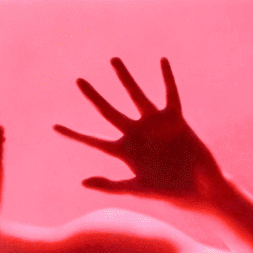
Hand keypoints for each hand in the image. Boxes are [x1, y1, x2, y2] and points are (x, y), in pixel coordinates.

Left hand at [55, 57, 225, 204]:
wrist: (198, 188)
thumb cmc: (168, 191)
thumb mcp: (137, 188)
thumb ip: (111, 185)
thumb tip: (82, 181)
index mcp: (124, 151)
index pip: (93, 141)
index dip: (74, 134)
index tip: (54, 127)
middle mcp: (136, 133)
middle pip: (108, 111)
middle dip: (93, 97)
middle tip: (78, 81)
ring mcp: (154, 124)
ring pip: (136, 96)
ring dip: (125, 78)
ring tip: (113, 60)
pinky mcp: (175, 118)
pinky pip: (170, 94)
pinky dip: (167, 78)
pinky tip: (162, 61)